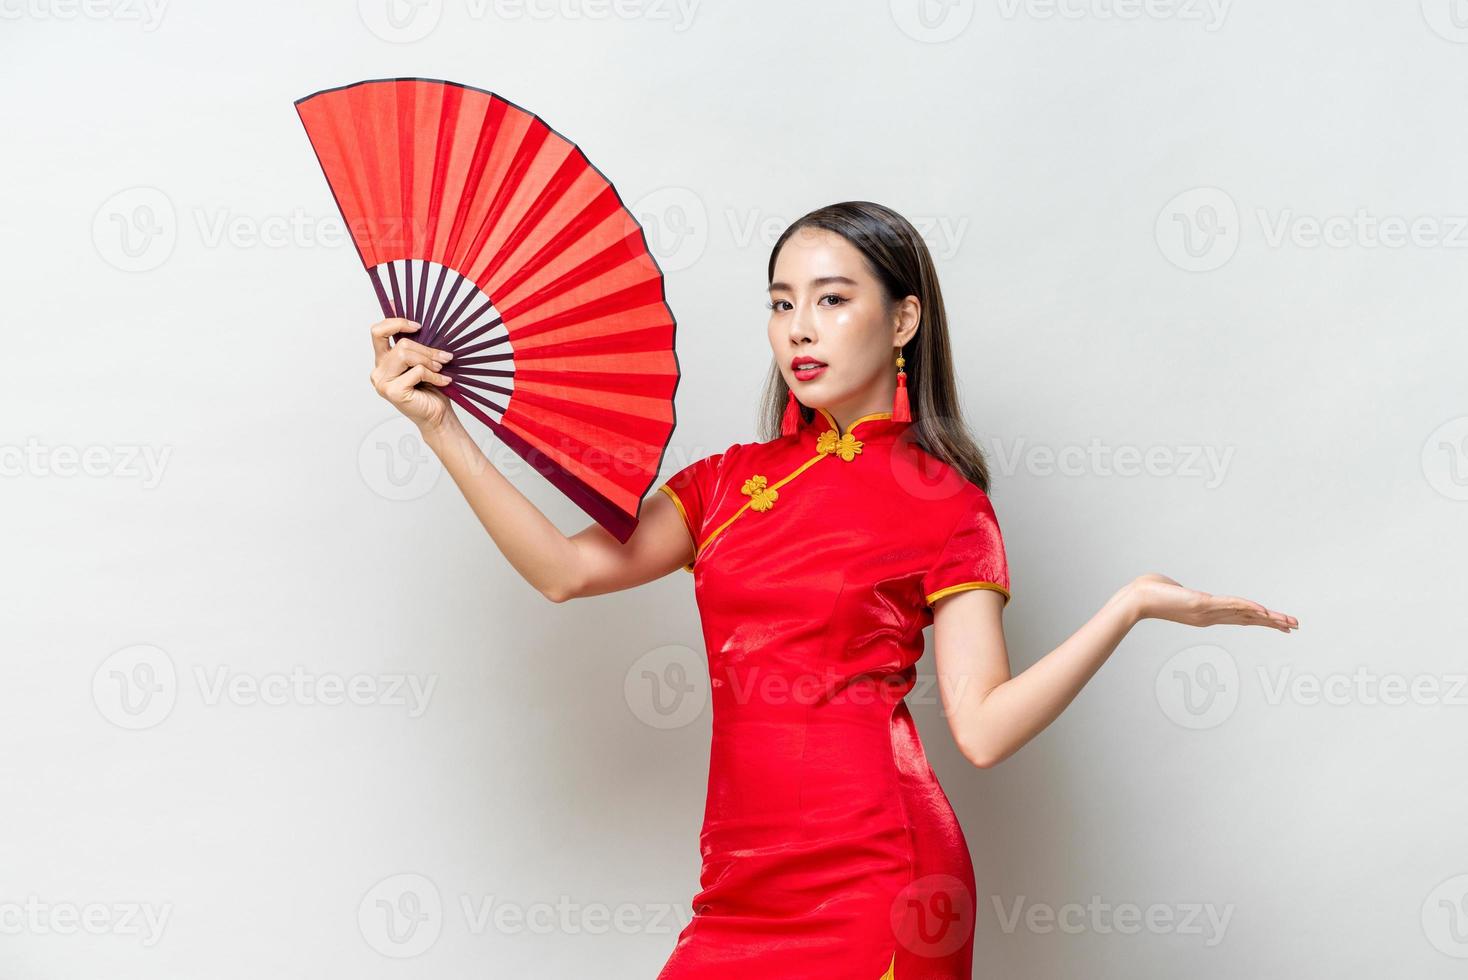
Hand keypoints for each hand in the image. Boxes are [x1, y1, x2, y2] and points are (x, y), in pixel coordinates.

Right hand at [369, 318, 455, 430]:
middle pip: (401, 344)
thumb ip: (417, 344)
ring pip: (406, 355)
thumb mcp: (423, 360)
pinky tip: (443, 381)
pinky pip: (417, 371)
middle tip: (444, 357)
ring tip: (441, 369)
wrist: (438, 415)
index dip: (396, 323)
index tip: (418, 326)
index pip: (378, 332)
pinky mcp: (392, 391)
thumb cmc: (431, 389)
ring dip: (429, 361)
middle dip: (427, 350)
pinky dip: (434, 375)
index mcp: (383, 360)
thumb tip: (417, 320)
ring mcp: (382, 382)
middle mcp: (378, 370)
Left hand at [1120, 573, 1297, 632]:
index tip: (1279, 623)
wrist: (1136, 598)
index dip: (1261, 620)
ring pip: (1246, 614)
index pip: (1241, 617)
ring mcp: (1209, 612)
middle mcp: (1212, 616)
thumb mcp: (1170, 590)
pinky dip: (1249, 607)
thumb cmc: (1150, 592)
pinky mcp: (1203, 604)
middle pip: (1249, 619)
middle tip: (1295, 627)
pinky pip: (1232, 606)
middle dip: (1273, 623)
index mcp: (1208, 613)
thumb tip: (1174, 588)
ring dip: (1269, 618)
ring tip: (1289, 623)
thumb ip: (1178, 591)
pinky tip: (1265, 611)